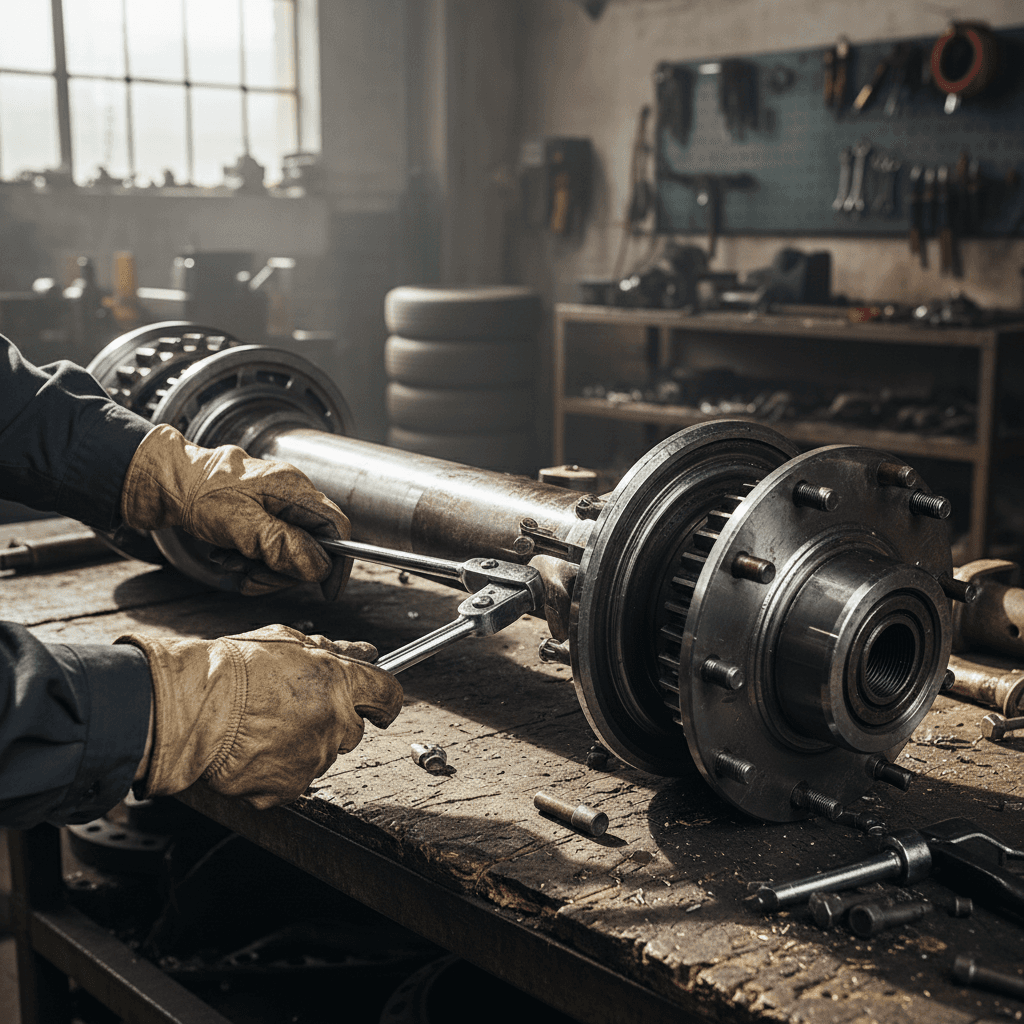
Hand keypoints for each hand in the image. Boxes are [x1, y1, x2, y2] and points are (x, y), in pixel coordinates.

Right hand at [119, 624, 402, 808]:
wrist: (195, 708)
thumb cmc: (236, 669)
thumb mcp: (288, 642)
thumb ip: (336, 651)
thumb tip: (368, 652)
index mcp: (340, 682)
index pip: (388, 695)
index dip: (382, 698)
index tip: (375, 702)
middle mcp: (335, 722)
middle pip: (354, 727)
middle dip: (333, 718)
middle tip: (295, 707)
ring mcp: (314, 757)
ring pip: (325, 753)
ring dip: (305, 742)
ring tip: (266, 724)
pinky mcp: (290, 786)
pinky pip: (296, 778)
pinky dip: (280, 769)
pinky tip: (257, 748)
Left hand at [120, 424, 350, 597]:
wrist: (165, 482)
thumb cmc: (198, 494)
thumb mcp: (239, 523)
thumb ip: (280, 543)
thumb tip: (317, 566)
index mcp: (293, 489)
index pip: (335, 527)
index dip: (336, 561)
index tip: (327, 590)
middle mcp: (291, 496)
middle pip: (312, 546)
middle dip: (282, 570)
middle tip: (250, 577)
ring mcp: (278, 507)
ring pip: (289, 552)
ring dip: (261, 569)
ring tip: (230, 564)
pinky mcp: (263, 517)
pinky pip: (271, 549)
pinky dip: (251, 562)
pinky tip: (228, 558)